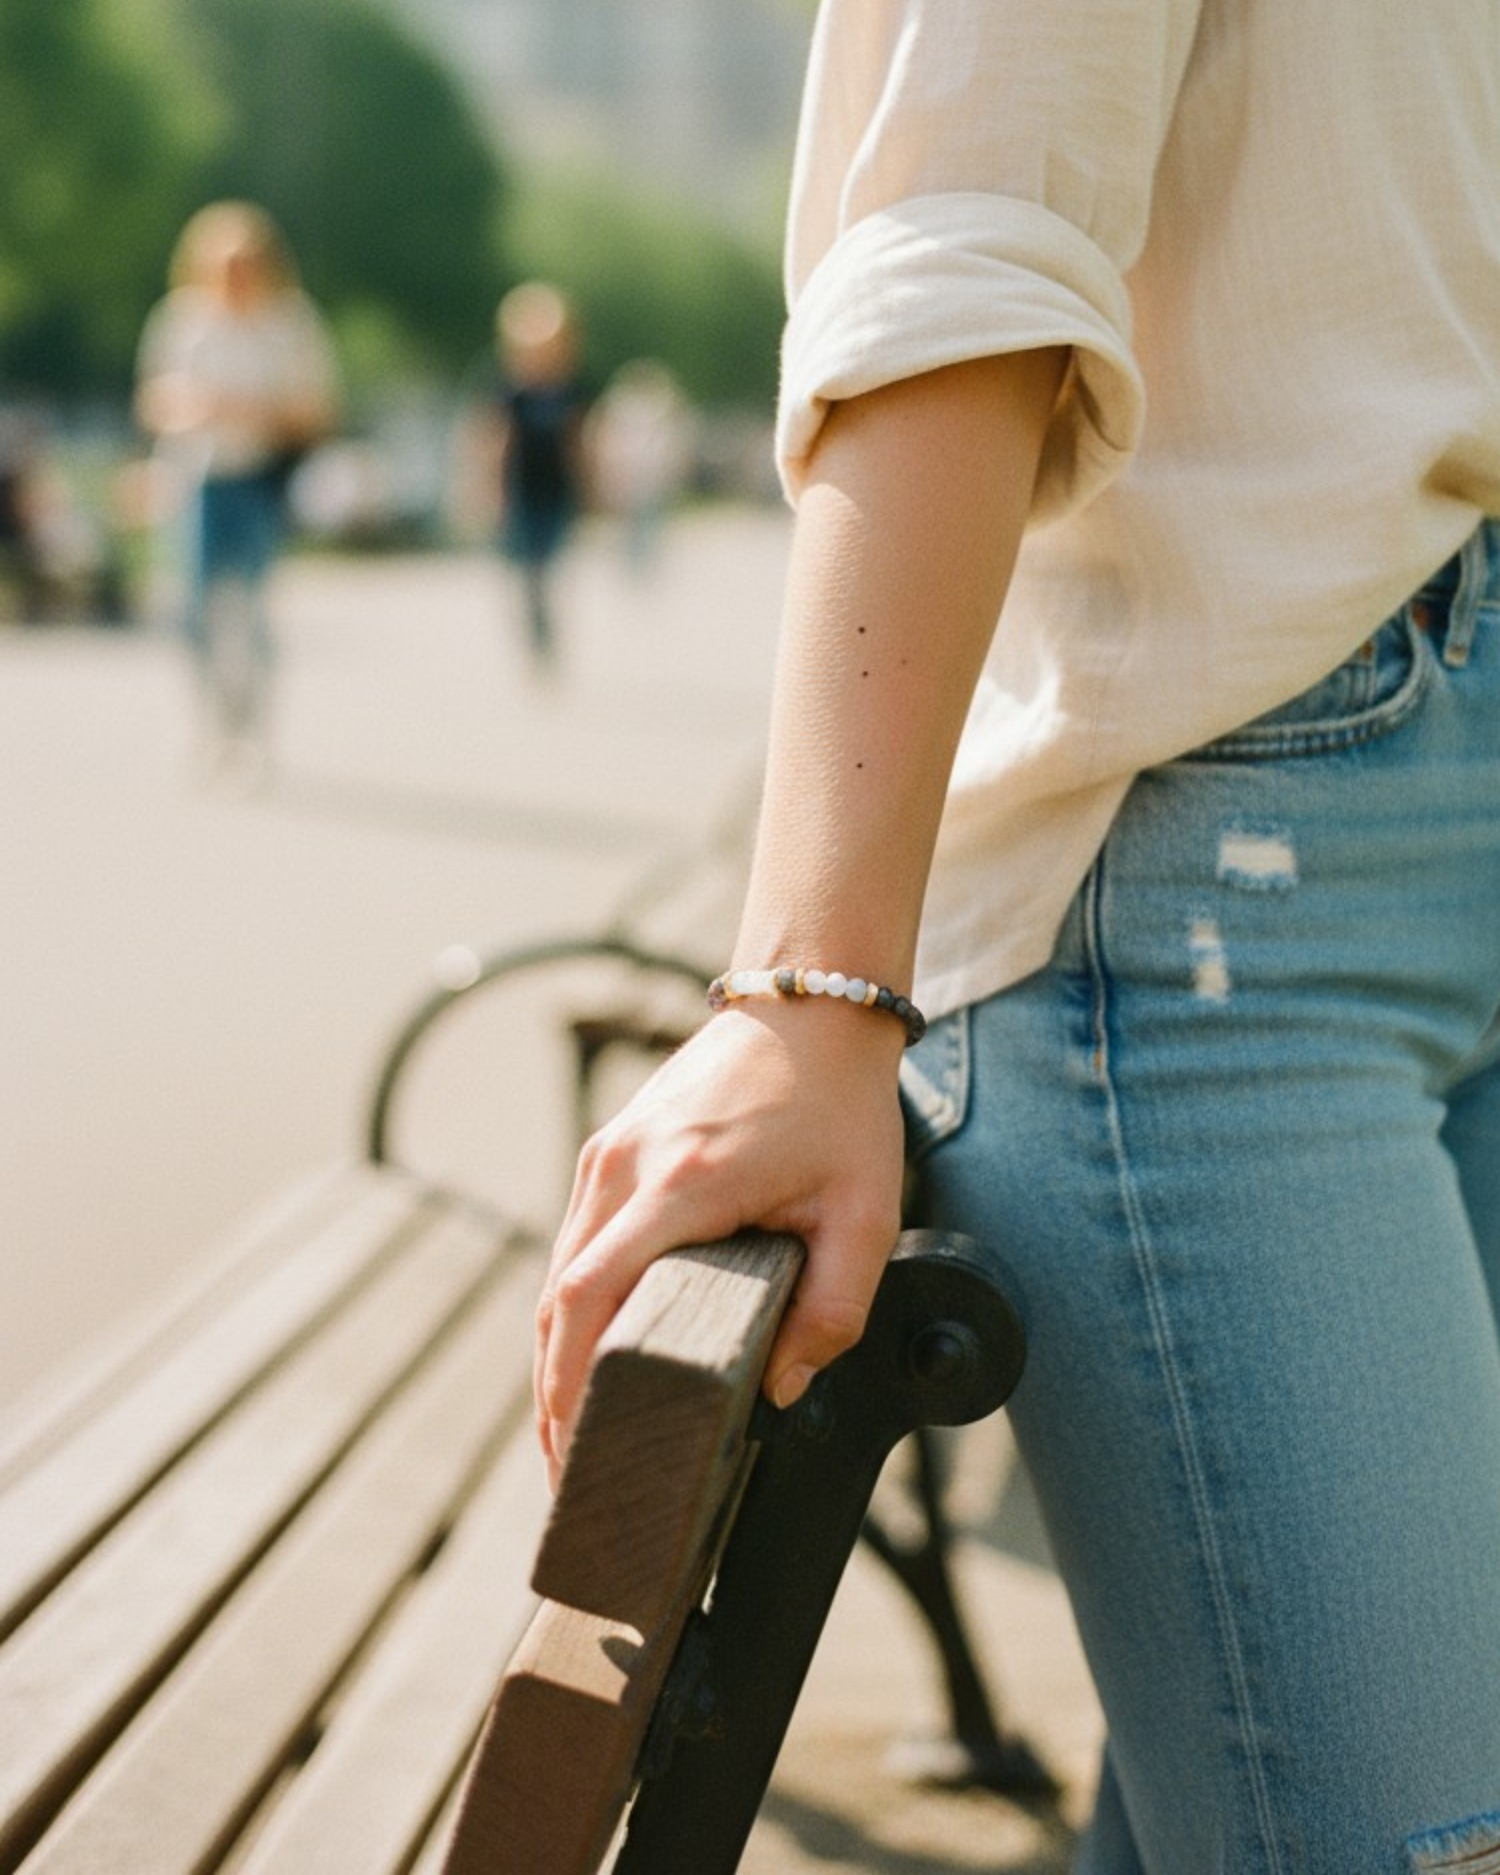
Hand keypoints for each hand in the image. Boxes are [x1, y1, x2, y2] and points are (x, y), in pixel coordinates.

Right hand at [534, 1001, 906, 1486]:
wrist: (810, 1009)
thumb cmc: (841, 1111)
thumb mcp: (865, 1214)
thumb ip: (833, 1311)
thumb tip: (778, 1390)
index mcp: (680, 1186)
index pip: (592, 1299)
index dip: (570, 1385)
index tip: (572, 1454)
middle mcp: (623, 1169)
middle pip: (558, 1300)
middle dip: (554, 1395)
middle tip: (571, 1480)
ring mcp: (607, 1154)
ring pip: (558, 1274)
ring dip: (557, 1355)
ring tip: (573, 1438)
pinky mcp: (610, 1149)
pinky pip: (576, 1243)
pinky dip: (572, 1309)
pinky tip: (587, 1357)